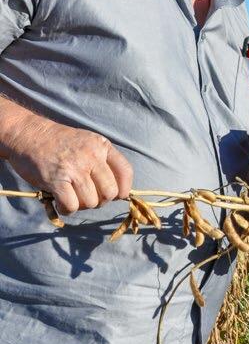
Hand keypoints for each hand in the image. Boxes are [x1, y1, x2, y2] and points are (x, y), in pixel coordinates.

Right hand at [5, 114, 132, 214]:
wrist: (27, 134)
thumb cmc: (58, 142)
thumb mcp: (87, 142)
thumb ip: (102, 161)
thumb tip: (117, 192)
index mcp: (101, 146)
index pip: (125, 172)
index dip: (124, 189)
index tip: (116, 195)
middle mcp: (91, 156)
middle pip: (110, 192)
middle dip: (101, 201)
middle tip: (87, 197)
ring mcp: (74, 168)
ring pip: (91, 202)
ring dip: (81, 205)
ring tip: (71, 196)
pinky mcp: (57, 180)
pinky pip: (71, 206)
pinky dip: (66, 209)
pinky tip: (60, 202)